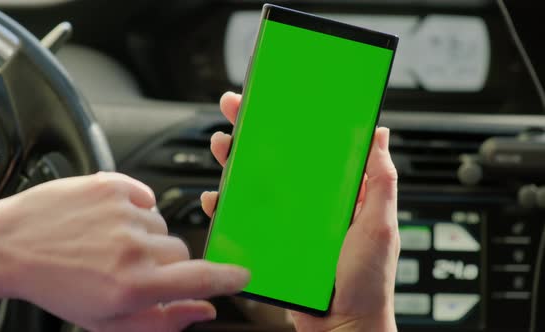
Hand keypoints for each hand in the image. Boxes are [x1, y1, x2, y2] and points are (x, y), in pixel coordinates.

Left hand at [0, 172, 249, 331]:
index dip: (228, 277)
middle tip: (130, 266)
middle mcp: (133, 247)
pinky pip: (146, 198)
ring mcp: (123, 212)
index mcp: (134, 285)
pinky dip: (135, 209)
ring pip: (161, 224)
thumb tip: (204, 310)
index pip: (200, 279)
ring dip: (145, 235)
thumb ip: (164, 321)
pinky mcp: (113, 185)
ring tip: (109, 241)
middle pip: (180, 251)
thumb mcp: (108, 321)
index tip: (242, 275)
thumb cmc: (56, 286)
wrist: (11, 246)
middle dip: (164, 262)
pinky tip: (108, 220)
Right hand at [201, 92, 398, 331]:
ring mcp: (290, 220)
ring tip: (220, 146)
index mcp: (339, 191)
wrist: (342, 327)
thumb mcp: (380, 227)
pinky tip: (215, 197)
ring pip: (257, 182)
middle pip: (279, 157)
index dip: (294, 119)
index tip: (277, 97)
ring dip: (235, 161)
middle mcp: (312, 201)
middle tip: (234, 110)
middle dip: (254, 131)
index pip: (314, 146)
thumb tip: (379, 134)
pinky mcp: (273, 239)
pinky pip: (245, 217)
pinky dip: (227, 205)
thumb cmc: (367, 282)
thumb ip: (381, 182)